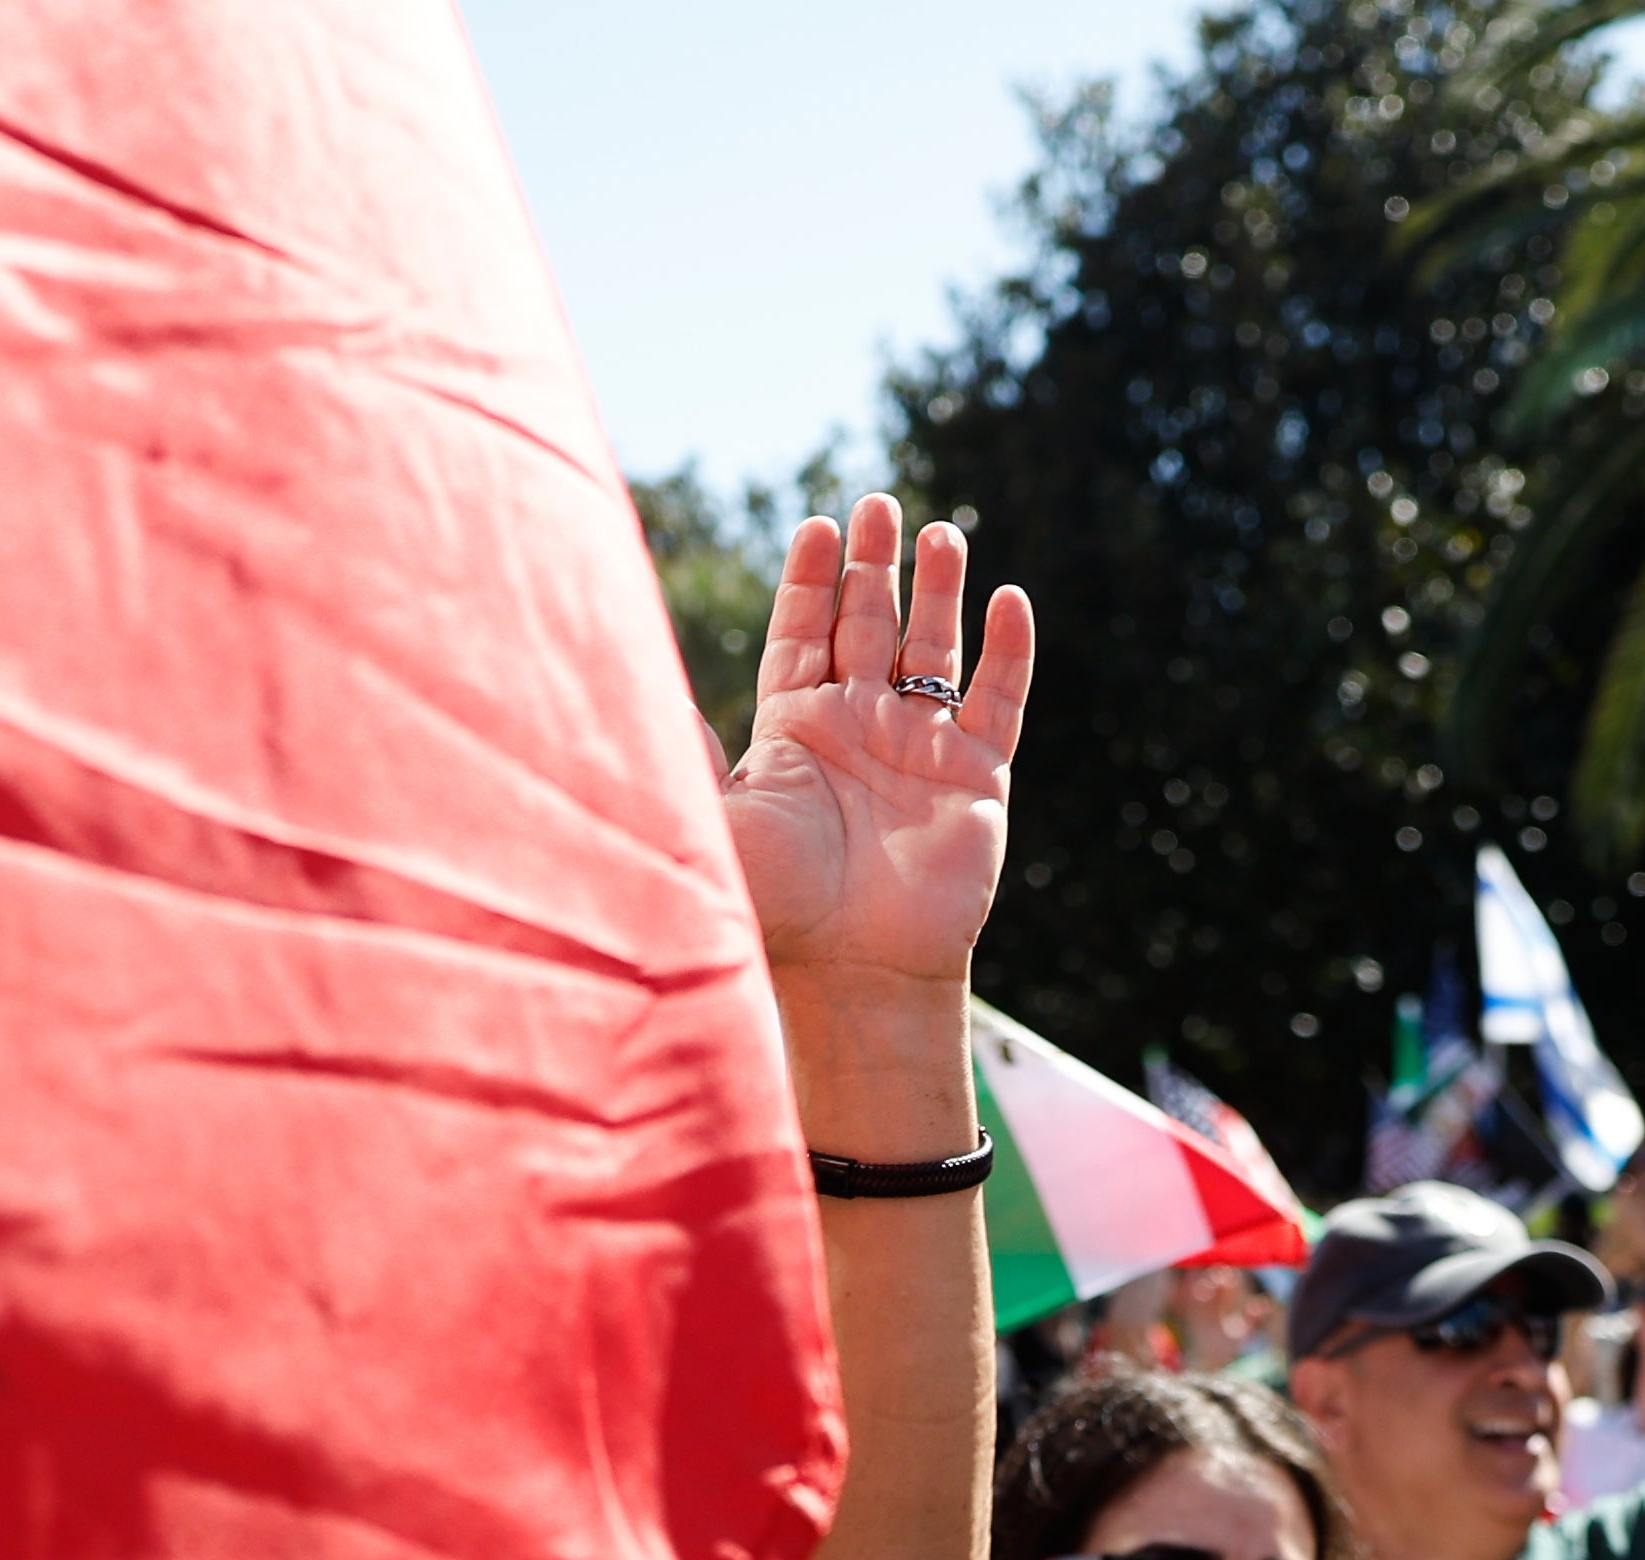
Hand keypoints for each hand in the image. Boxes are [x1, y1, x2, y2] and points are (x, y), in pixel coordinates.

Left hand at [721, 495, 1031, 995]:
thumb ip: (684, 748)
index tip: (816, 523)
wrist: (854, 970)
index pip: (804, 633)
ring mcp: (922, 750)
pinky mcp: (977, 778)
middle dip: (873, 564)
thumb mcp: (715, 813)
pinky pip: (998, 700)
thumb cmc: (778, 901)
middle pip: (869, 625)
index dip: (810, 578)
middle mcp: (860, 730)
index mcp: (796, 730)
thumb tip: (636, 678)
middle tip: (875, 504)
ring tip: (939, 533)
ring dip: (939, 590)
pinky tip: (1007, 598)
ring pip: (935, 649)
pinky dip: (1007, 650)